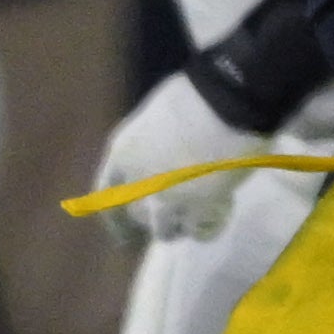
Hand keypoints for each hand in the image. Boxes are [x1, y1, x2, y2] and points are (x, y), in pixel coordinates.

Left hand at [88, 66, 266, 242]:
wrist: (226, 105)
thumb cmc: (194, 98)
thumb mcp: (156, 118)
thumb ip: (151, 145)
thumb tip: (161, 155)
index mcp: (123, 154)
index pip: (106, 198)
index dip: (116, 220)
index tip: (125, 235)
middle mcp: (138, 183)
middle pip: (137, 218)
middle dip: (152, 222)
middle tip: (173, 219)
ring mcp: (167, 201)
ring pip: (166, 232)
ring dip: (181, 226)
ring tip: (198, 213)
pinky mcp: (199, 211)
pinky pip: (199, 232)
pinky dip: (208, 226)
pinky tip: (220, 211)